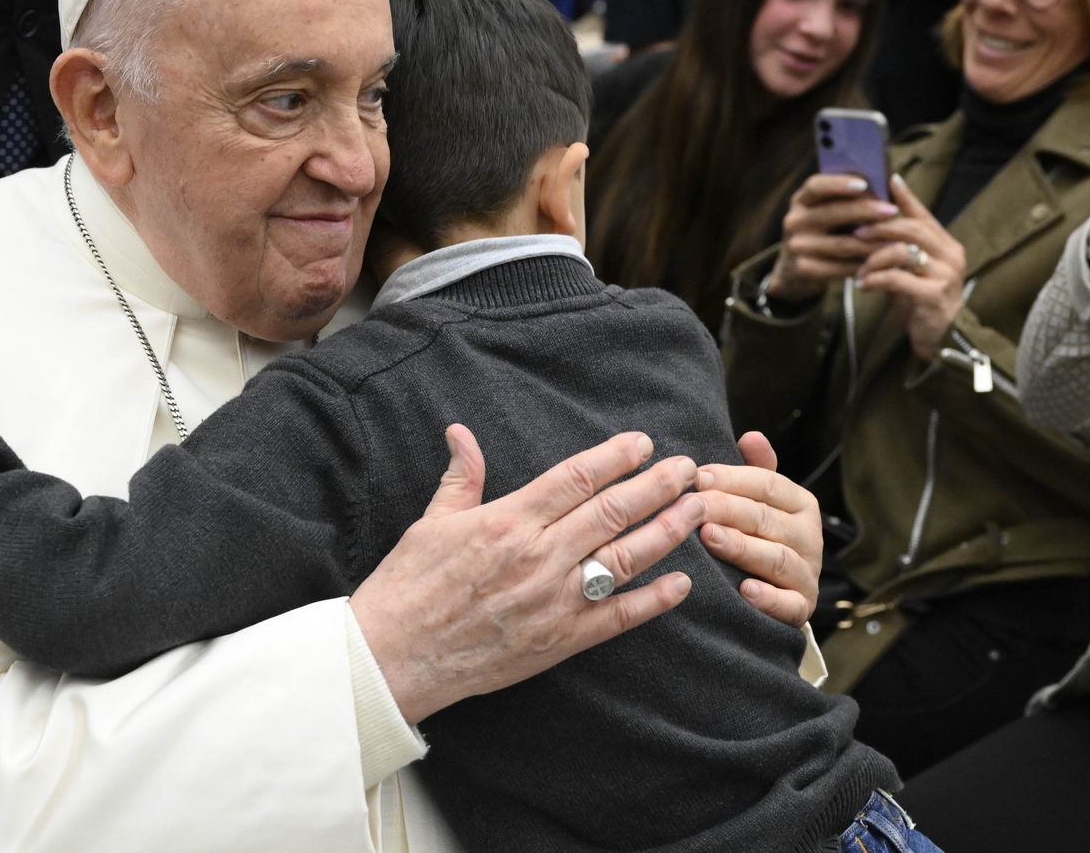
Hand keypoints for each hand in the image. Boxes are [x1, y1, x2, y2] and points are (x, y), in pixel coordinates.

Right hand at [351, 425, 705, 722]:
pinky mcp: (559, 640)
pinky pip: (617, 618)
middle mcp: (538, 557)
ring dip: (667, 531)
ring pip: (625, 559)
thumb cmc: (409, 586)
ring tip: (696, 509)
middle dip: (656, 486)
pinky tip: (681, 583)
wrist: (394, 657)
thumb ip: (461, 476)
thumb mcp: (432, 521)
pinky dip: (653, 601)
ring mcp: (553, 601)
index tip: (643, 443)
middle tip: (688, 467)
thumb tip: (461, 432)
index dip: (615, 457)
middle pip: (612, 512)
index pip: (576, 478)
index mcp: (508, 521)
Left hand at [690, 431, 821, 626]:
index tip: (697, 477)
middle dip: (727, 510)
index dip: (732, 479)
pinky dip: (768, 598)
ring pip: (775, 557)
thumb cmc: (762, 537)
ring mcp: (807, 574)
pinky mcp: (802, 608)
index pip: (768, 484)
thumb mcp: (762, 501)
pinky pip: (788, 604)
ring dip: (742, 547)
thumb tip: (751, 436)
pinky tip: (744, 590)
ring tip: (710, 538)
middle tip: (693, 507)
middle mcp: (809, 537)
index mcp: (801, 504)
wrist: (781, 594)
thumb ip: (757, 470)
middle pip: (766, 518)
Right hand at [764, 173, 900, 302]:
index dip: (839, 184)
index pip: (816, 185)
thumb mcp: (827, 211)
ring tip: (894, 240)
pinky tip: (879, 262)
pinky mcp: (802, 269)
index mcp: (801, 200)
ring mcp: (796, 246)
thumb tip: (885, 184)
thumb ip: (847, 199)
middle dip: (865, 211)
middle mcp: (794, 220)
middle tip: (892, 211)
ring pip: (841, 244)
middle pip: (832, 213)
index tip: (865, 184)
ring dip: (871, 243)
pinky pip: (838, 267)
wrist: (796, 269)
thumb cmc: (823, 232)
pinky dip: (861, 265)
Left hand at [852, 176, 965, 360]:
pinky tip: (863, 285)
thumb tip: (873, 224)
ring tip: (859, 268)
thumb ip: (900, 248)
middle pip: (912, 228)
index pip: (924, 215)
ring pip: (902, 251)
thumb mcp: (912, 271)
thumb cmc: (922, 303)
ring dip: (874, 257)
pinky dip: (876, 279)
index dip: (906, 197)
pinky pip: (898, 278)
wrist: (942, 340)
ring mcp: (945, 275)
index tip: (888, 179)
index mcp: (947, 246)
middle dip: (880, 227)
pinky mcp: (934, 295)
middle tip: (856, 232)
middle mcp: (951, 256)